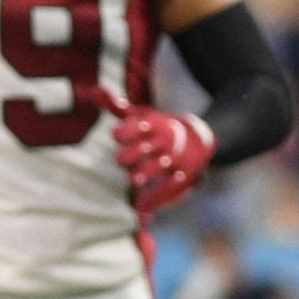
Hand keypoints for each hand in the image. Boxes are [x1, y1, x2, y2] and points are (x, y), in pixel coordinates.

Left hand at [85, 88, 215, 216]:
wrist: (200, 136)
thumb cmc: (159, 128)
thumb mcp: (143, 115)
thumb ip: (119, 108)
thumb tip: (98, 91)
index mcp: (154, 125)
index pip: (138, 126)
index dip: (126, 130)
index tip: (116, 135)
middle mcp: (166, 140)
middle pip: (147, 147)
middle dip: (133, 154)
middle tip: (121, 161)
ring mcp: (175, 158)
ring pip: (161, 166)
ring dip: (148, 172)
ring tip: (135, 180)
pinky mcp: (184, 174)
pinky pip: (171, 187)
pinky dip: (159, 197)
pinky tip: (144, 207)